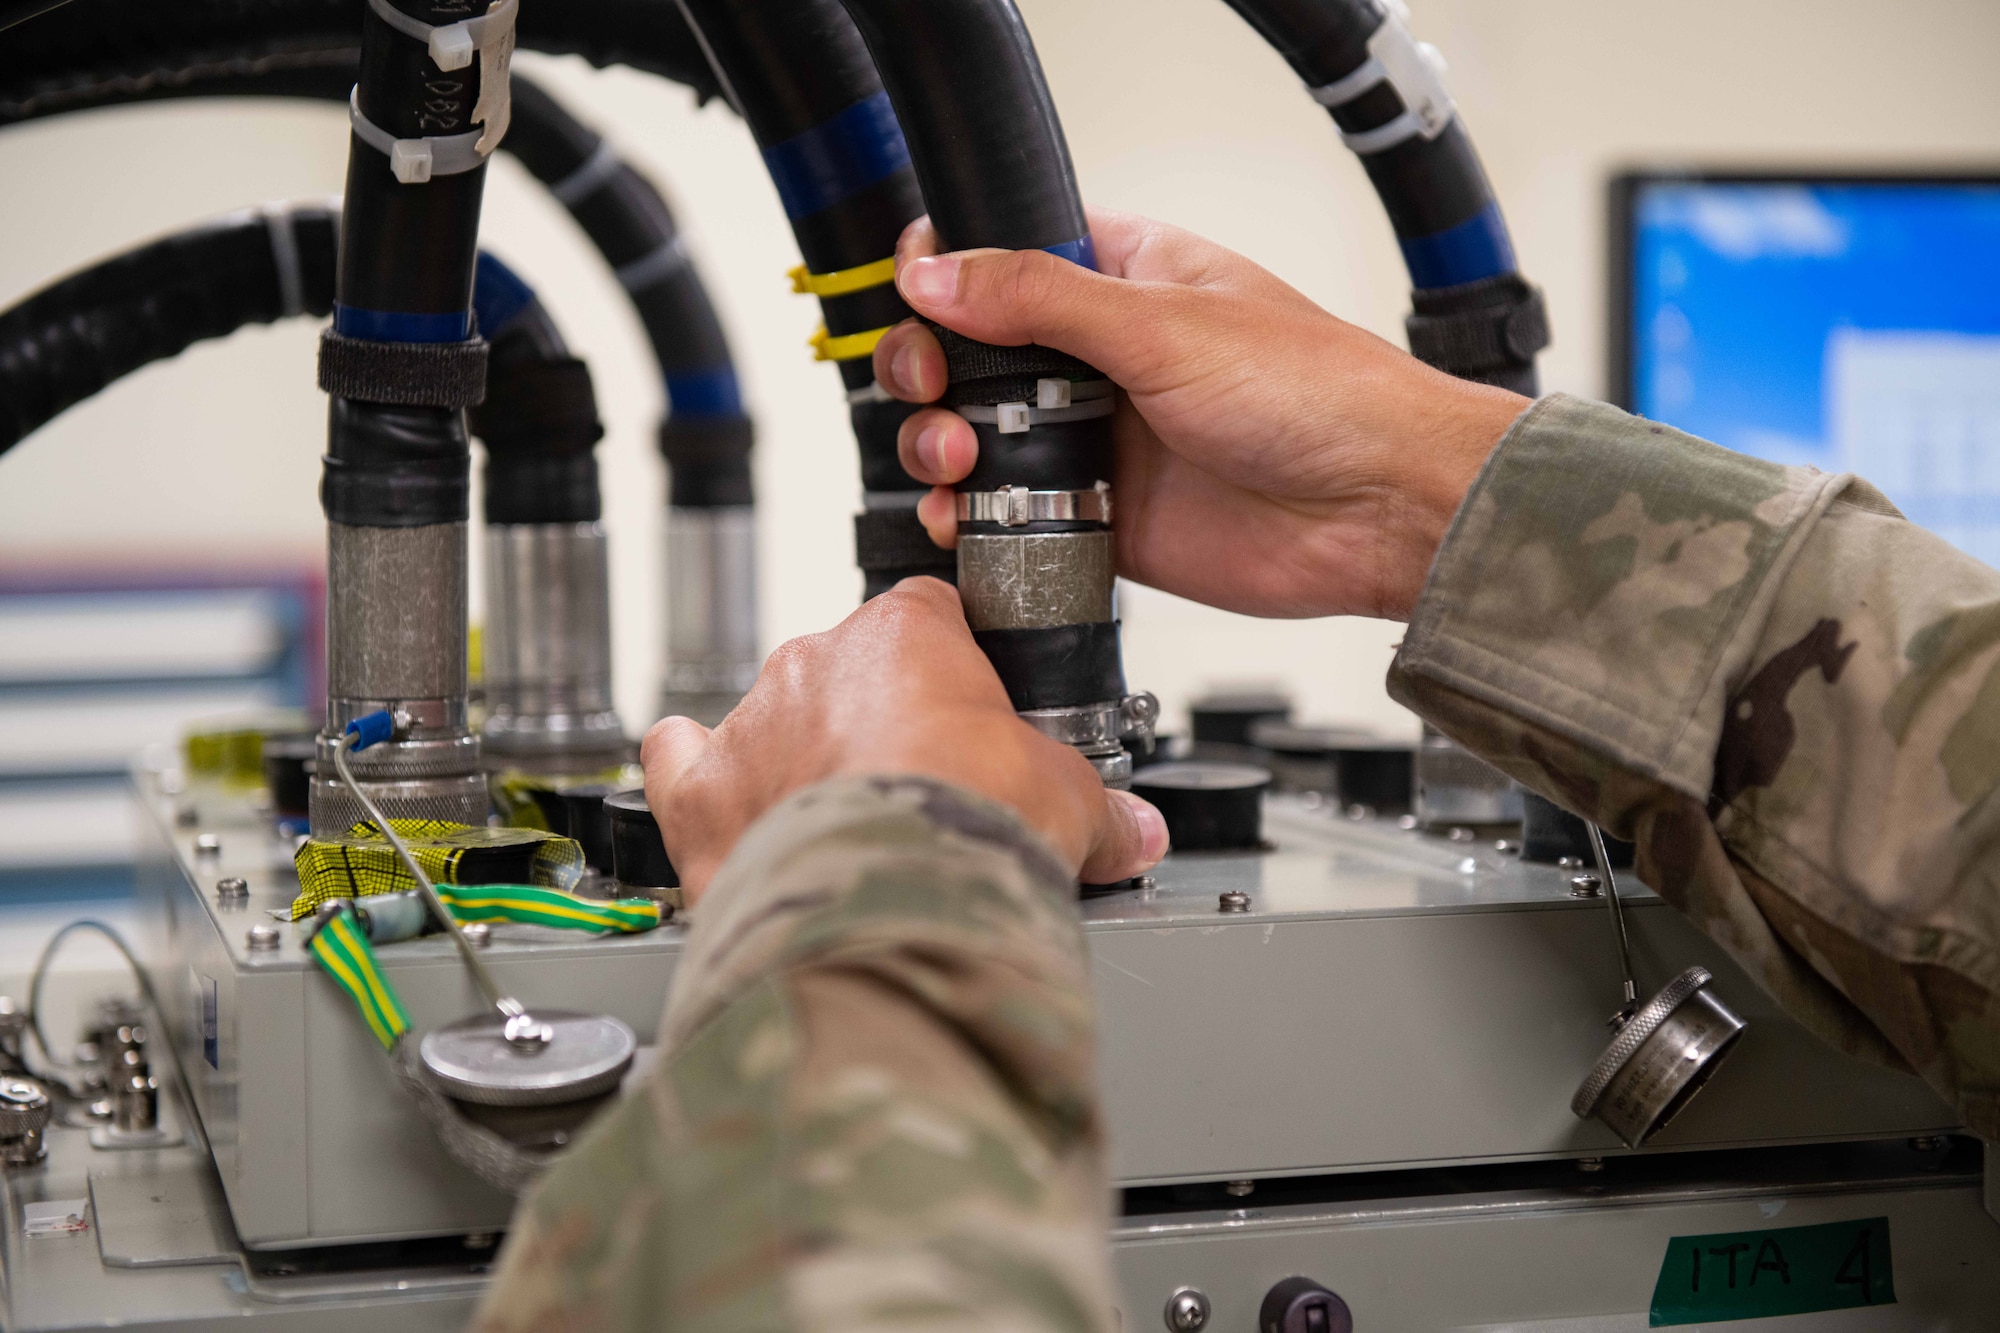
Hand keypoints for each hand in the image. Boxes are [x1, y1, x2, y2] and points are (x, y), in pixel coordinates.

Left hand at [639, 578, 1167, 900]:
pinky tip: (725, 805)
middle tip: (919, 792)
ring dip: (800, 761)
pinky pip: (680, 761)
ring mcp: (751, 723)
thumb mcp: (1067, 803)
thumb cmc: (968, 823)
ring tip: (844, 828)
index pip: (931, 615)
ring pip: (770, 719)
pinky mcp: (701, 794)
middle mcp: (817, 662)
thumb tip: (1135, 832)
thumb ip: (1099, 807)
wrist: (892, 901)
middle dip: (880, 725)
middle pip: (849, 672)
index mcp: (906, 636)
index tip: (972, 714)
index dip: (955, 668)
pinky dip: (698, 780)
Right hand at [873, 208, 1529, 620]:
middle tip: (933, 384)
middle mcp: (1100, 356)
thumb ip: (1040, 298)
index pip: (1005, 255)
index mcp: (1125, 278)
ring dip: (937, 443)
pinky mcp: (1097, 515)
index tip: (918, 295)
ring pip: (972, 433)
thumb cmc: (1316, 396)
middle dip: (928, 365)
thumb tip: (936, 272)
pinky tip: (961, 512)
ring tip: (960, 456)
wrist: (1377, 510)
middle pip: (968, 349)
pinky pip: (1005, 513)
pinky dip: (966, 516)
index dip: (948, 271)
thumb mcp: (1163, 325)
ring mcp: (1096, 437)